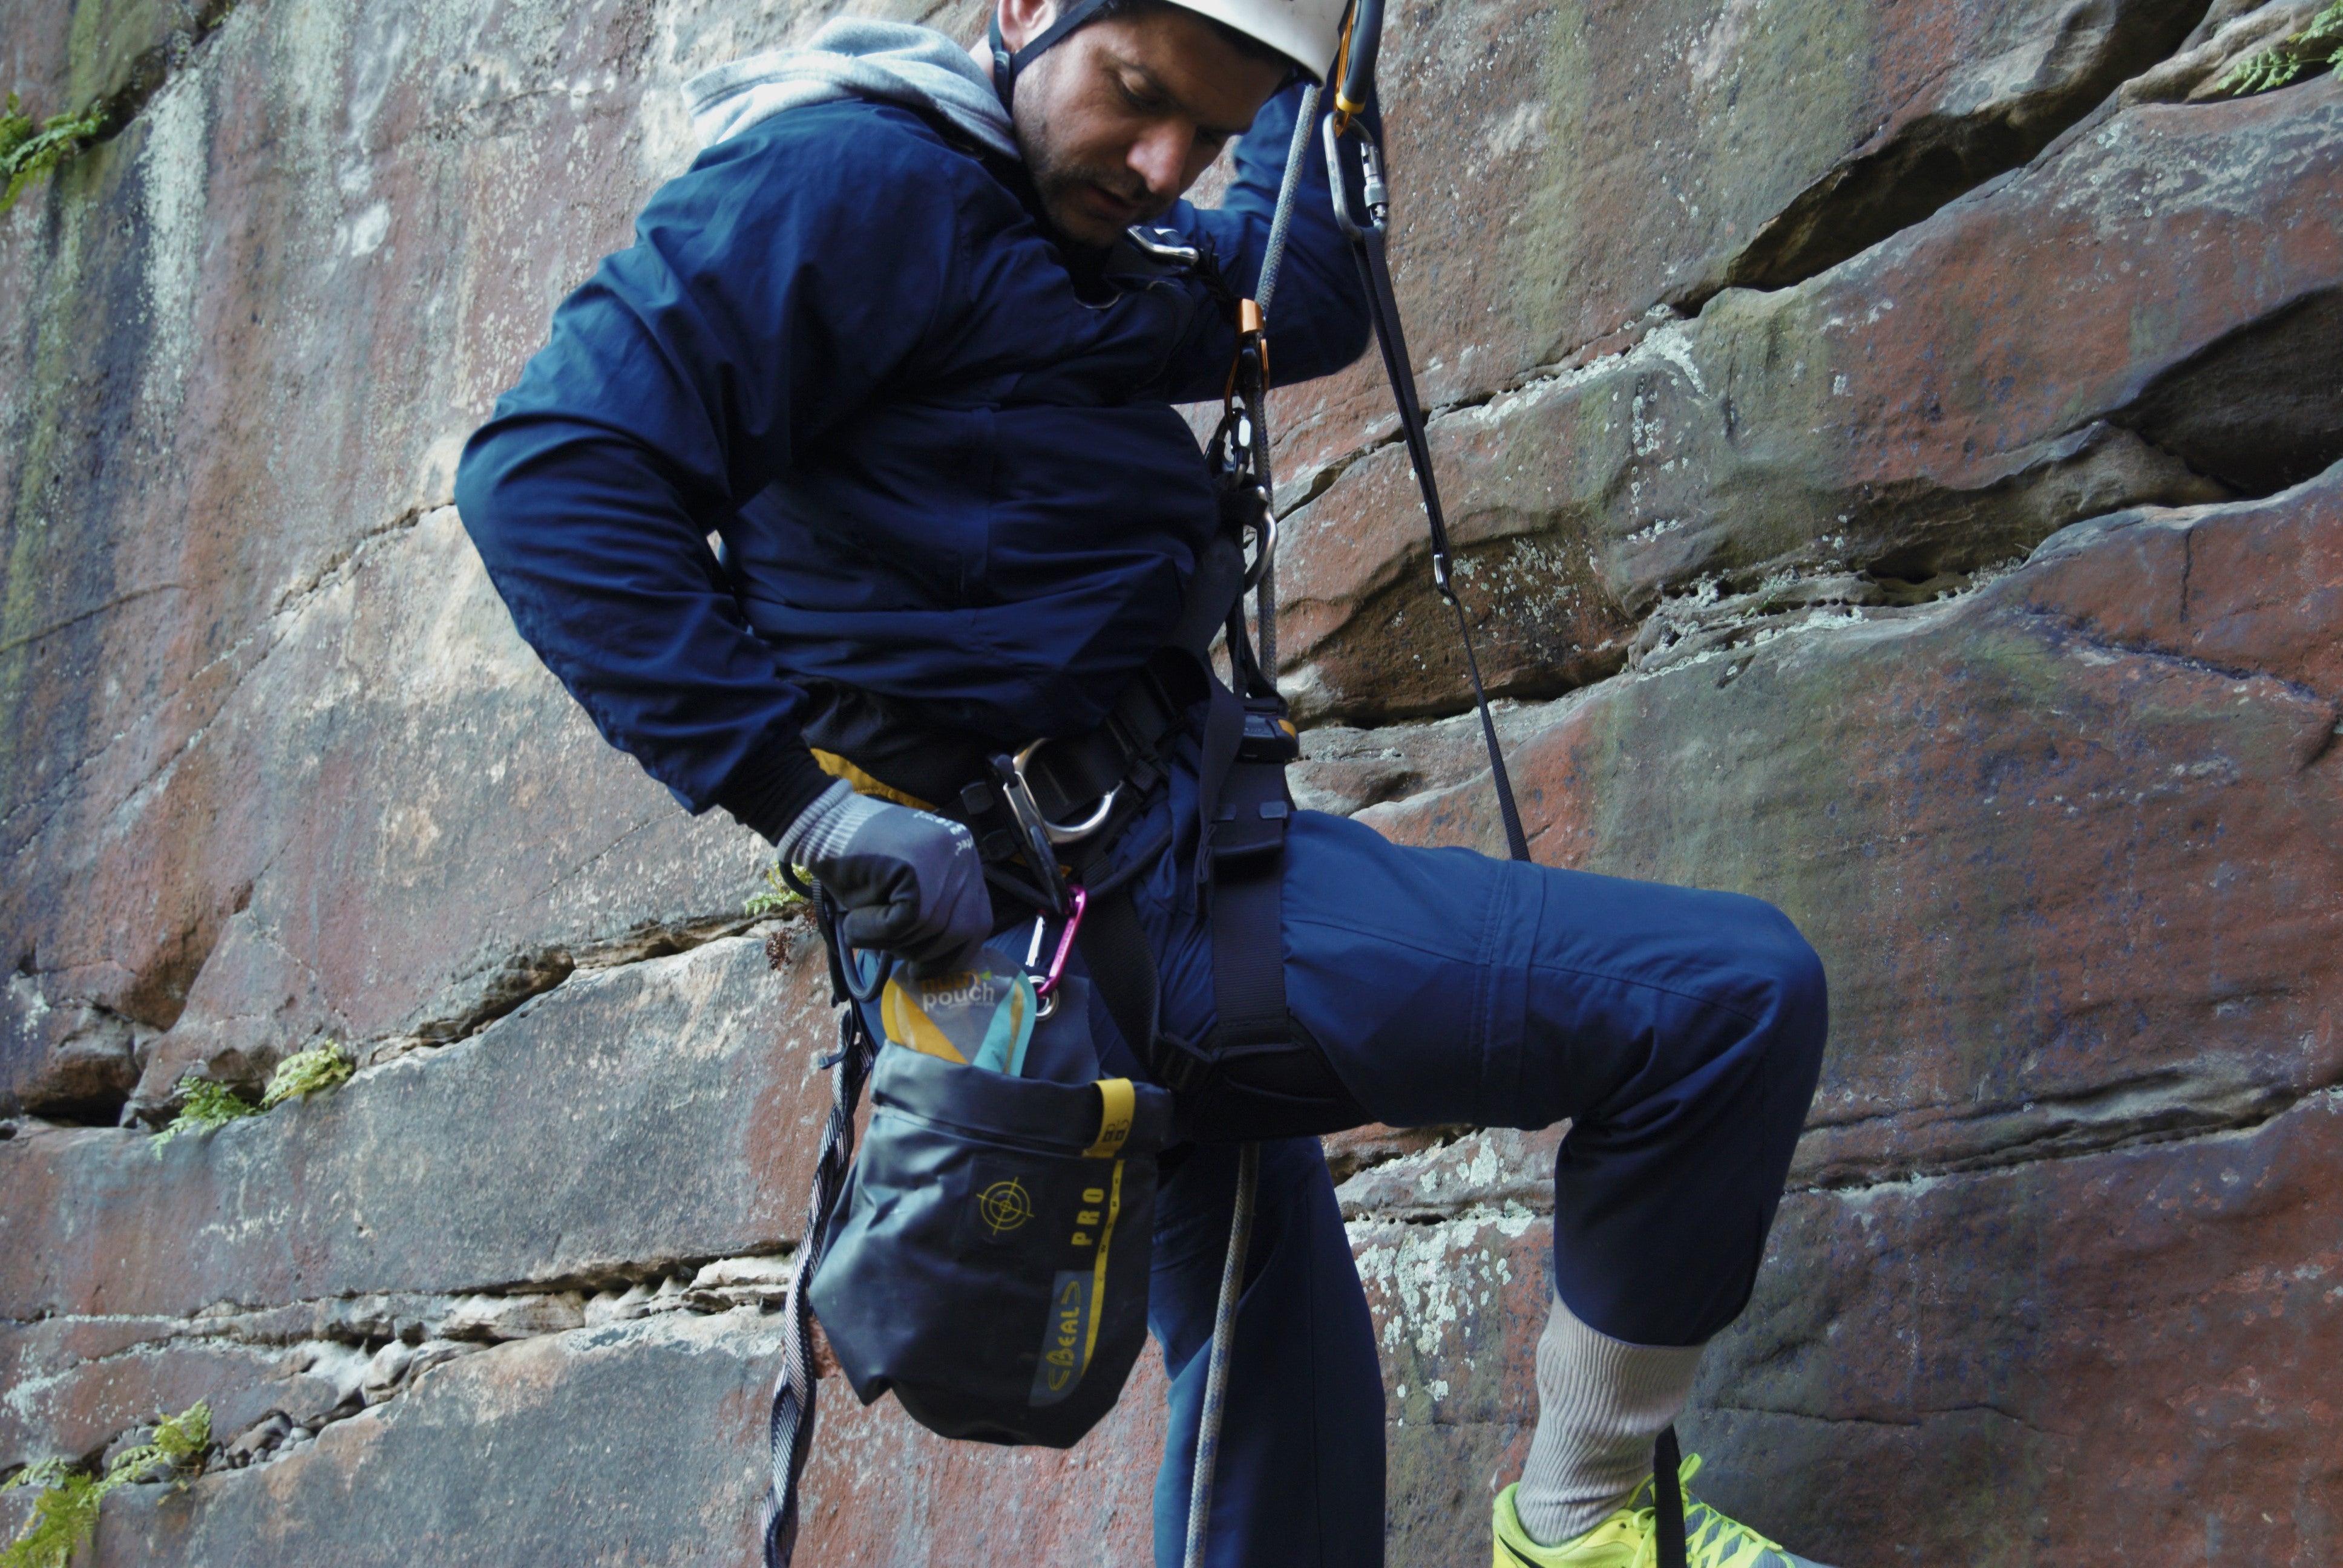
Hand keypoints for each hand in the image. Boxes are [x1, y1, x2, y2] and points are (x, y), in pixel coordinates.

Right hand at [780, 781, 991, 965]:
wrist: (822, 824)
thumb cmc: (857, 860)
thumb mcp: (906, 888)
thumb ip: (931, 912)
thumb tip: (937, 964)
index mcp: (964, 857)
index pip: (979, 919)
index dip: (957, 952)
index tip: (931, 968)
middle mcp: (961, 854)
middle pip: (965, 929)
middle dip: (931, 956)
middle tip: (898, 958)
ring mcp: (942, 858)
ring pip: (933, 929)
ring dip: (893, 943)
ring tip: (862, 926)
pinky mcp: (916, 867)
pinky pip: (906, 921)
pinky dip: (876, 932)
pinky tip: (855, 921)